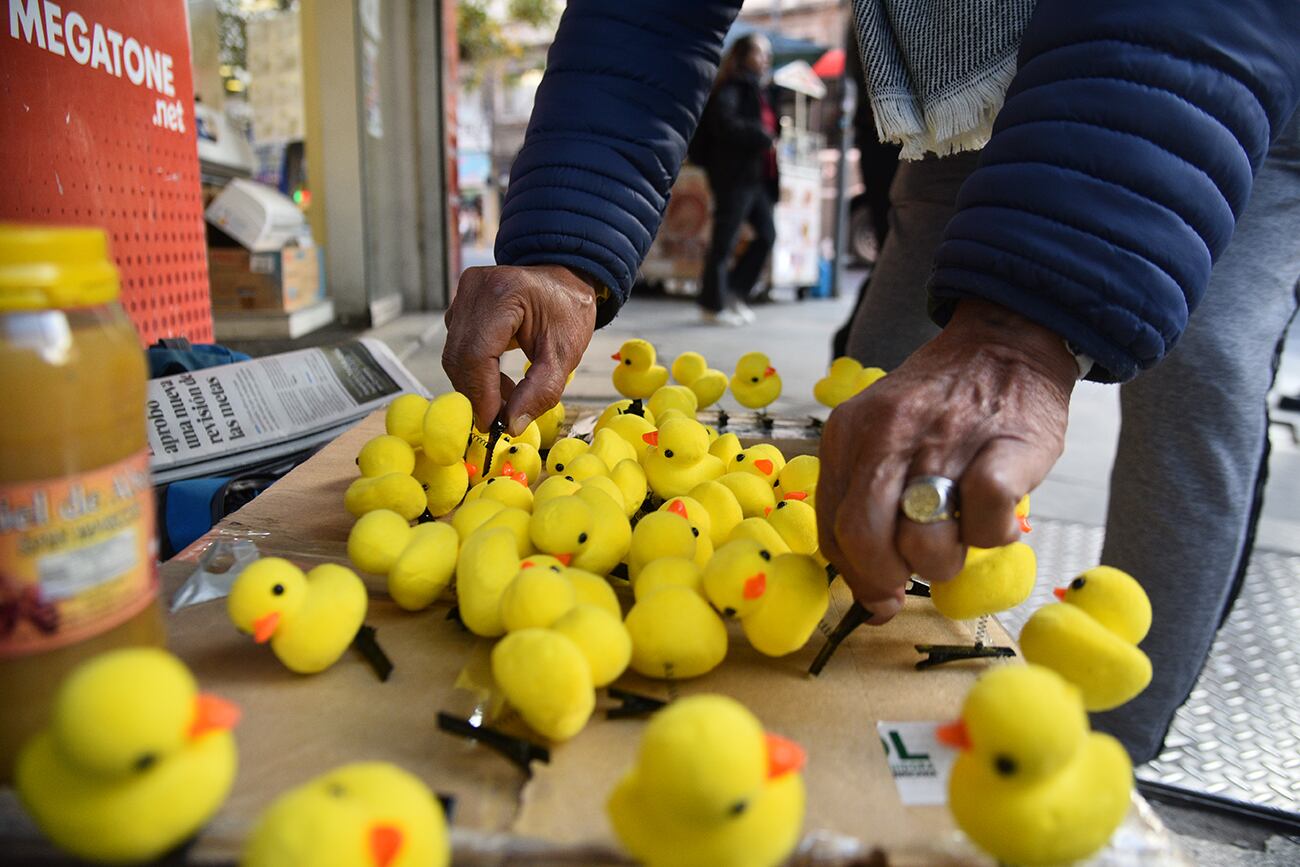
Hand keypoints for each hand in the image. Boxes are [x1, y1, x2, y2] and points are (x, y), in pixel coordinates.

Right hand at [443, 264, 597, 433]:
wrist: (564, 281)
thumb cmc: (568, 313)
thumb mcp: (565, 355)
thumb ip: (541, 392)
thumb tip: (511, 425)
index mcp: (504, 293)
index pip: (477, 355)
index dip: (481, 395)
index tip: (494, 425)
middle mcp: (475, 289)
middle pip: (459, 357)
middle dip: (477, 396)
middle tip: (501, 421)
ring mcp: (463, 294)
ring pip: (454, 356)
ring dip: (476, 387)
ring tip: (508, 400)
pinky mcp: (459, 304)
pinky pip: (457, 347)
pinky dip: (475, 372)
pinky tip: (500, 381)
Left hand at [817, 299, 1078, 622]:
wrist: (1005, 343)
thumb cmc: (942, 408)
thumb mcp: (883, 437)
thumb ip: (866, 504)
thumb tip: (873, 598)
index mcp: (849, 434)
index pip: (832, 527)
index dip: (855, 574)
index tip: (880, 593)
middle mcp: (887, 435)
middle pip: (863, 536)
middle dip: (887, 578)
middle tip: (914, 574)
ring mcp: (944, 440)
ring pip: (924, 540)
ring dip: (946, 559)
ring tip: (961, 530)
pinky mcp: (1004, 448)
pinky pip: (985, 520)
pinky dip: (992, 535)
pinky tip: (996, 517)